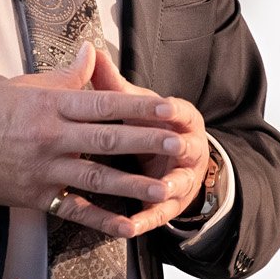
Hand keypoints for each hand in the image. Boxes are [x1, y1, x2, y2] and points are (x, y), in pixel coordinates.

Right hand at [0, 43, 190, 238]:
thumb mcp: (28, 85)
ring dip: (132, 184)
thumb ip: (67, 75)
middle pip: (107, 140)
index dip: (139, 107)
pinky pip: (74, 209)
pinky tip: (127, 225)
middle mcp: (51, 137)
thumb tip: (93, 52)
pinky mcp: (36, 196)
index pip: (104, 104)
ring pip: (96, 177)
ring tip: (163, 188)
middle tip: (179, 143)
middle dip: (146, 142)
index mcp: (52, 105)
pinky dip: (101, 219)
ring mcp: (44, 169)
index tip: (168, 107)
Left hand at [88, 44, 211, 228]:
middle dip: (178, 146)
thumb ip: (112, 84)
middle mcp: (188, 148)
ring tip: (159, 189)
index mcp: (182, 120)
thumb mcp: (135, 105)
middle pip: (185, 147)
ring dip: (168, 186)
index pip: (181, 111)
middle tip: (173, 144)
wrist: (174, 159)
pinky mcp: (169, 206)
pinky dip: (145, 220)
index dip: (173, 109)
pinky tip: (132, 226)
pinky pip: (157, 215)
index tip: (164, 106)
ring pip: (177, 183)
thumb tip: (91, 52)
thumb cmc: (150, 126)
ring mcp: (182, 179)